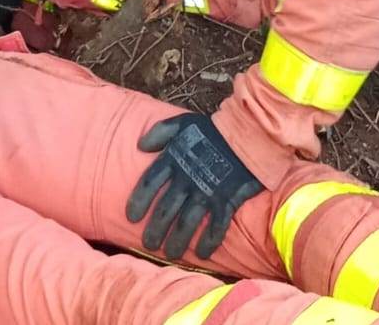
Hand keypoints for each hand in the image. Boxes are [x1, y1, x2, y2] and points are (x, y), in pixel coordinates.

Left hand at [125, 113, 262, 259]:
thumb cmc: (213, 130)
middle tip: (149, 245)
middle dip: (155, 229)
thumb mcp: (183, 123)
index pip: (150, 183)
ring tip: (170, 254)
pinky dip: (209, 241)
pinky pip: (216, 225)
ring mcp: (207, 191)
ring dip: (178, 241)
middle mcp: (187, 179)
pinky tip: (202, 254)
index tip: (131, 217)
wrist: (247, 134)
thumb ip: (160, 132)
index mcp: (175, 159)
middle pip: (165, 209)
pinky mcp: (227, 200)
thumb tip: (141, 145)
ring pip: (187, 222)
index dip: (139, 201)